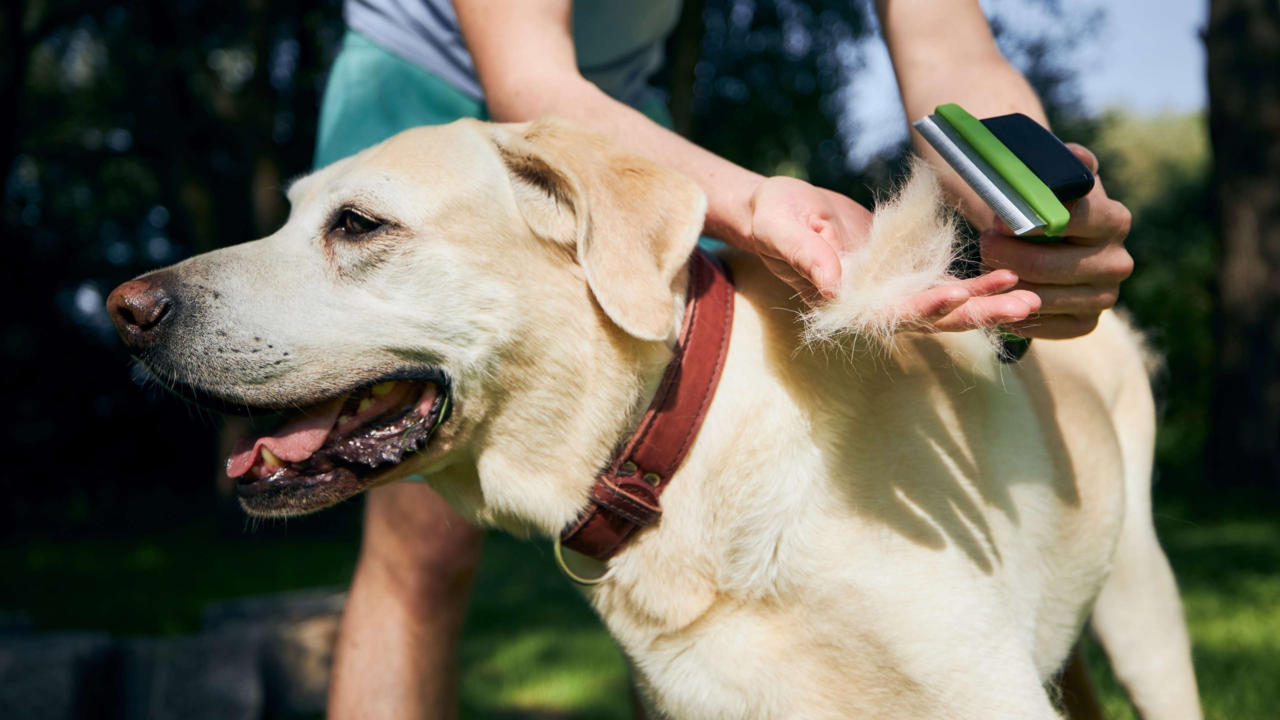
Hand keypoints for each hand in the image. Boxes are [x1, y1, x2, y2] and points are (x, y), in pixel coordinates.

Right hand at [746, 176, 1039, 330]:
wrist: (779, 210)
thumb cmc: (773, 219)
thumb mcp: (780, 230)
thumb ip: (805, 256)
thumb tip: (833, 285)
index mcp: (842, 303)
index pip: (887, 315)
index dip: (921, 309)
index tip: (953, 296)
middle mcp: (872, 306)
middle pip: (931, 320)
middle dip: (977, 313)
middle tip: (1025, 305)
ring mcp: (889, 292)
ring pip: (945, 308)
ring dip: (986, 304)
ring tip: (1030, 297)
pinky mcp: (902, 273)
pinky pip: (943, 284)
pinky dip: (975, 284)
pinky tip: (1009, 276)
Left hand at [979, 144, 1133, 338]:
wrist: (1055, 238)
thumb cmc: (1052, 203)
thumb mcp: (1059, 176)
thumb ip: (1065, 163)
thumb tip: (1072, 155)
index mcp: (1115, 220)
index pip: (1072, 221)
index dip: (1029, 223)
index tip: (999, 223)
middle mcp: (1118, 261)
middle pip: (1047, 265)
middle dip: (1006, 256)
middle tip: (984, 246)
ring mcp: (1106, 296)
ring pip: (1041, 298)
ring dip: (1005, 285)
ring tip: (986, 268)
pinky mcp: (1088, 322)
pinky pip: (1047, 326)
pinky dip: (1017, 315)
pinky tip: (998, 299)